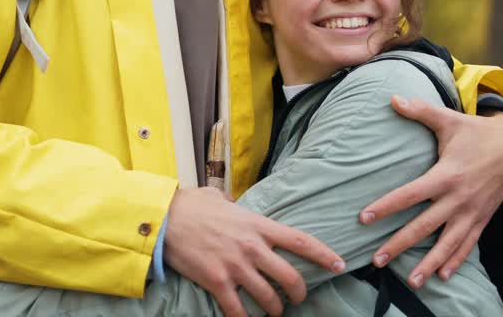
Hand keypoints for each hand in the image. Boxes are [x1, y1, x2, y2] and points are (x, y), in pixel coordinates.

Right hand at [164, 186, 345, 316]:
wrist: (163, 217)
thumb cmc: (189, 205)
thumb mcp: (218, 198)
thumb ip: (233, 203)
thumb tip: (232, 203)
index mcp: (257, 225)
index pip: (299, 240)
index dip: (323, 254)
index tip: (339, 264)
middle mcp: (252, 247)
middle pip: (290, 277)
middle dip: (299, 293)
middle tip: (297, 298)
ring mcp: (235, 266)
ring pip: (269, 298)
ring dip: (274, 310)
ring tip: (272, 312)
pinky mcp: (217, 282)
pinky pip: (238, 311)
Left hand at [358, 95, 502, 287]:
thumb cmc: (474, 132)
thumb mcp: (448, 119)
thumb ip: (419, 111)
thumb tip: (391, 98)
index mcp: (446, 175)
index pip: (410, 194)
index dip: (386, 206)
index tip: (363, 218)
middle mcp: (458, 198)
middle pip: (424, 226)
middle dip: (400, 244)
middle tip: (376, 260)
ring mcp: (472, 212)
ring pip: (447, 243)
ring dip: (429, 263)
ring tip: (412, 281)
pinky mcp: (482, 218)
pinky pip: (468, 244)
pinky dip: (456, 261)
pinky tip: (442, 275)